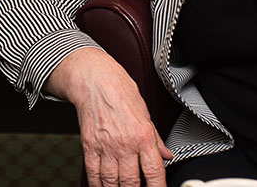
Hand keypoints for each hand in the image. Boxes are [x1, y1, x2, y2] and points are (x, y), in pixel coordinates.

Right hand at [53, 48, 173, 186]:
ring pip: (112, 181)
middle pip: (131, 182)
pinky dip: (97, 185)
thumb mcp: (145, 115)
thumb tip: (166, 155)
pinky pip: (93, 173)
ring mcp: (106, 147)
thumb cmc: (121, 93)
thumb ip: (156, 139)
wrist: (96, 81)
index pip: (154, 172)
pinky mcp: (89, 146)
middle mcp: (125, 144)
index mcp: (143, 136)